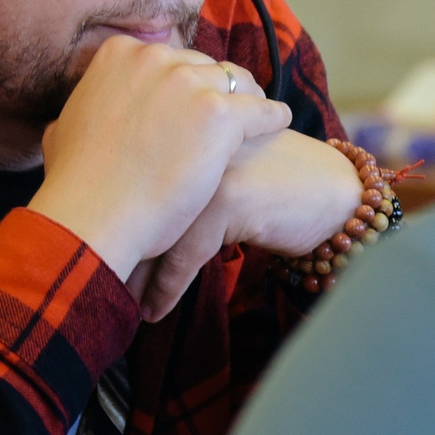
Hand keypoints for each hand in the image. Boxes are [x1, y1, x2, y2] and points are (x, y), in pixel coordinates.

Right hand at [27, 41, 290, 280]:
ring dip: (247, 96)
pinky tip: (280, 123)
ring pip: (236, 82)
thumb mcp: (64, 127)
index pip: (167, 57)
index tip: (189, 99)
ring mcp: (189, 84)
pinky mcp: (220, 115)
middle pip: (202, 66)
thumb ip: (86, 108)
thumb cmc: (76, 182)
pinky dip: (272, 116)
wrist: (93, 213)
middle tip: (226, 111)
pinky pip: (261, 110)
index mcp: (119, 53)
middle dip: (213, 88)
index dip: (181, 81)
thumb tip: (81, 114)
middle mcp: (155, 58)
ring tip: (258, 113)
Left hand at [127, 128, 359, 320]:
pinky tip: (155, 311)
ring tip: (127, 305)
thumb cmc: (273, 188)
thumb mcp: (218, 175)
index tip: (99, 254)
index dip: (117, 219)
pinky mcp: (231, 197)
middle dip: (122, 248)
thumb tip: (121, 226)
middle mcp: (194, 136)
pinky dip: (168, 287)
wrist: (336, 194)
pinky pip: (187, 251)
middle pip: (141, 198)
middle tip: (104, 285)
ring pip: (159, 226)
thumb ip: (177, 184)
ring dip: (139, 275)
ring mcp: (212, 165)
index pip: (135, 173)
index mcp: (185, 123)